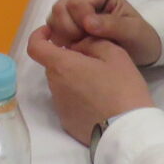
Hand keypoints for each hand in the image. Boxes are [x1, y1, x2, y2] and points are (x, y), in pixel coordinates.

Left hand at [25, 24, 154, 146]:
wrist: (128, 130)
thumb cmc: (123, 89)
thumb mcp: (115, 54)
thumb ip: (91, 42)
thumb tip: (77, 45)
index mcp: (62, 66)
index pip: (34, 47)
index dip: (38, 36)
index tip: (51, 33)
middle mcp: (54, 86)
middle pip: (53, 66)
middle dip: (67, 59)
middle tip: (93, 61)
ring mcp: (59, 106)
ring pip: (61, 84)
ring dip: (73, 79)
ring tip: (100, 84)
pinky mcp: (66, 122)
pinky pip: (67, 102)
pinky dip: (78, 97)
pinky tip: (99, 102)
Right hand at [38, 0, 162, 64]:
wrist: (140, 50)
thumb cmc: (140, 38)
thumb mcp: (133, 31)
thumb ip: (112, 25)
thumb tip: (88, 22)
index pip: (77, 2)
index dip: (80, 20)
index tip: (92, 34)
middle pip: (61, 8)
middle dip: (68, 28)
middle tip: (84, 42)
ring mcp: (73, 12)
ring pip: (54, 18)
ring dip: (63, 35)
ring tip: (80, 46)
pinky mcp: (68, 25)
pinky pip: (53, 29)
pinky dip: (59, 40)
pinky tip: (74, 48)